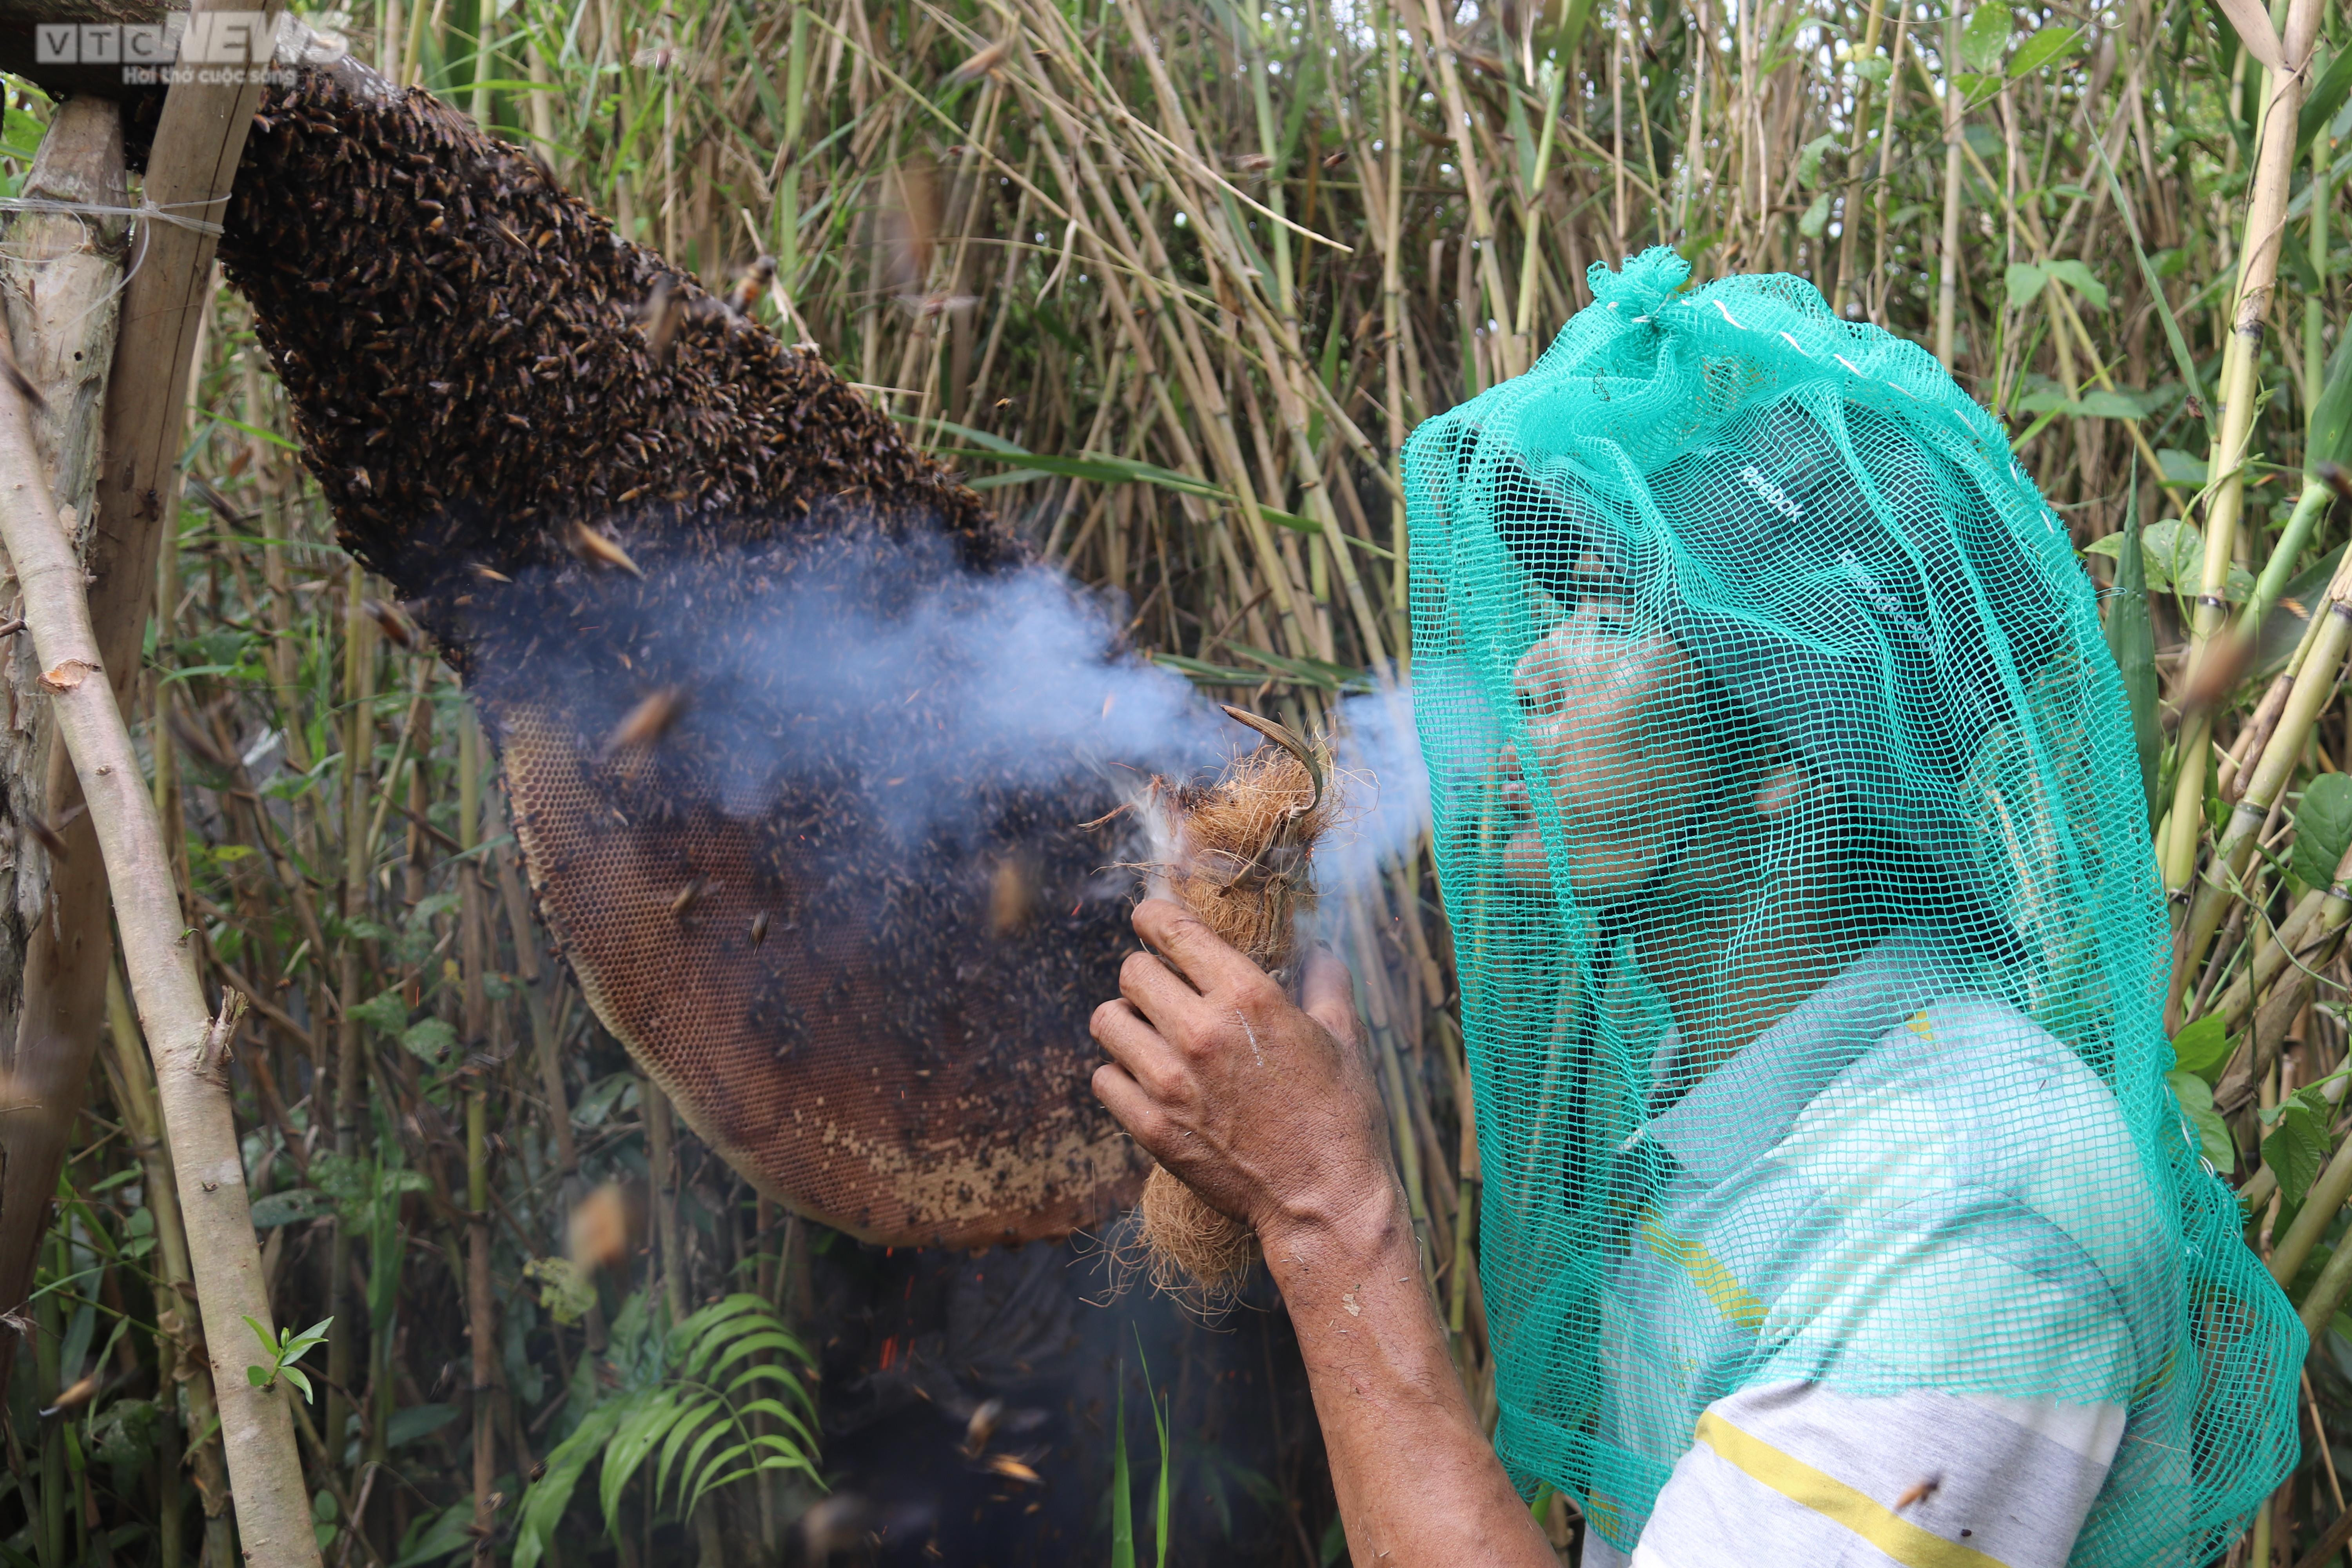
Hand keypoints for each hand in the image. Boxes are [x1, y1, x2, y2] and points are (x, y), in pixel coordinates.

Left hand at [1089, 899, 1397, 1243]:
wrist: (1323, 1202)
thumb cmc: (1340, 1116)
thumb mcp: (1345, 1036)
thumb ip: (1325, 980)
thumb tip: (1315, 949)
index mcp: (1248, 998)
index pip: (1173, 931)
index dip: (1154, 917)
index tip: (1150, 918)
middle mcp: (1201, 1033)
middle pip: (1131, 973)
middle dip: (1146, 973)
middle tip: (1164, 988)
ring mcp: (1169, 1083)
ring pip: (1107, 1021)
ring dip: (1126, 1021)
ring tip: (1149, 1033)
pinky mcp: (1152, 1128)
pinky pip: (1103, 1078)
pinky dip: (1119, 1073)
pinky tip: (1146, 1079)